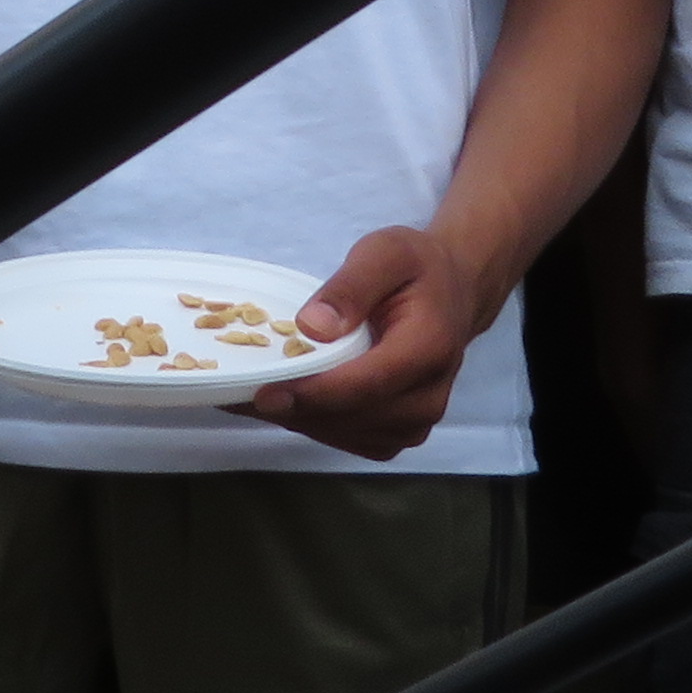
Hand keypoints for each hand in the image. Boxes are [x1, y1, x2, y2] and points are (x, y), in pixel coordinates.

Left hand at [253, 221, 502, 461]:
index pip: (366, 384)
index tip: (263, 392)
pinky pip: (352, 439)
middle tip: (238, 395)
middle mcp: (428, 395)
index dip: (313, 393)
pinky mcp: (400, 432)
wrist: (452, 293)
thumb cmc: (417, 269)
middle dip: (296, 409)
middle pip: (353, 416)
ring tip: (249, 399)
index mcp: (429, 348)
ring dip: (299, 420)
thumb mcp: (386, 253)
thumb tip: (311, 327)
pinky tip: (283, 403)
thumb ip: (351, 286)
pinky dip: (314, 425)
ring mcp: (417, 420)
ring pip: (348, 434)